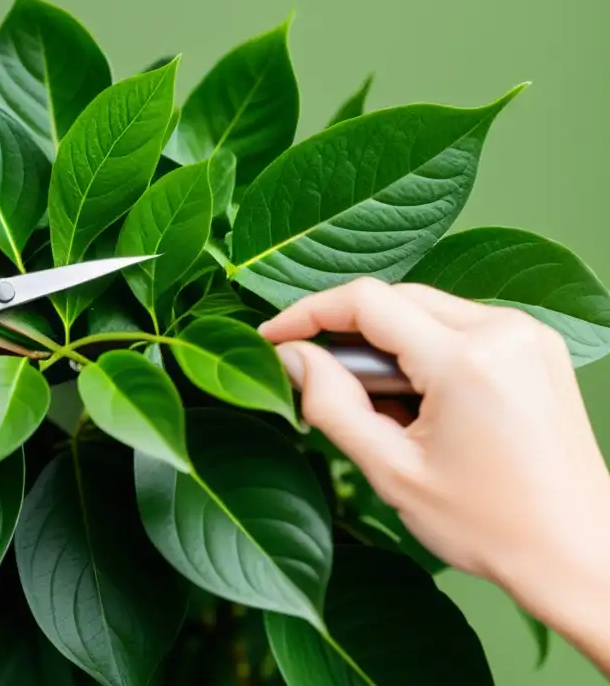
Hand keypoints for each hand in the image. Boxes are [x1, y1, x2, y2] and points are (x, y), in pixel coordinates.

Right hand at [259, 278, 609, 672]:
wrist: (580, 553)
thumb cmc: (490, 526)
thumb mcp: (393, 472)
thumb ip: (331, 406)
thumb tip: (291, 357)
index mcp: (467, 359)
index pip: (366, 302)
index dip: (308, 312)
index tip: (272, 334)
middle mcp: (503, 330)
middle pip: (396, 298)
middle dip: (347, 331)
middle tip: (318, 378)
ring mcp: (528, 334)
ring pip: (426, 309)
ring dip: (387, 343)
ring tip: (381, 407)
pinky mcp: (538, 346)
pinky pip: (460, 324)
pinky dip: (424, 349)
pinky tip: (419, 400)